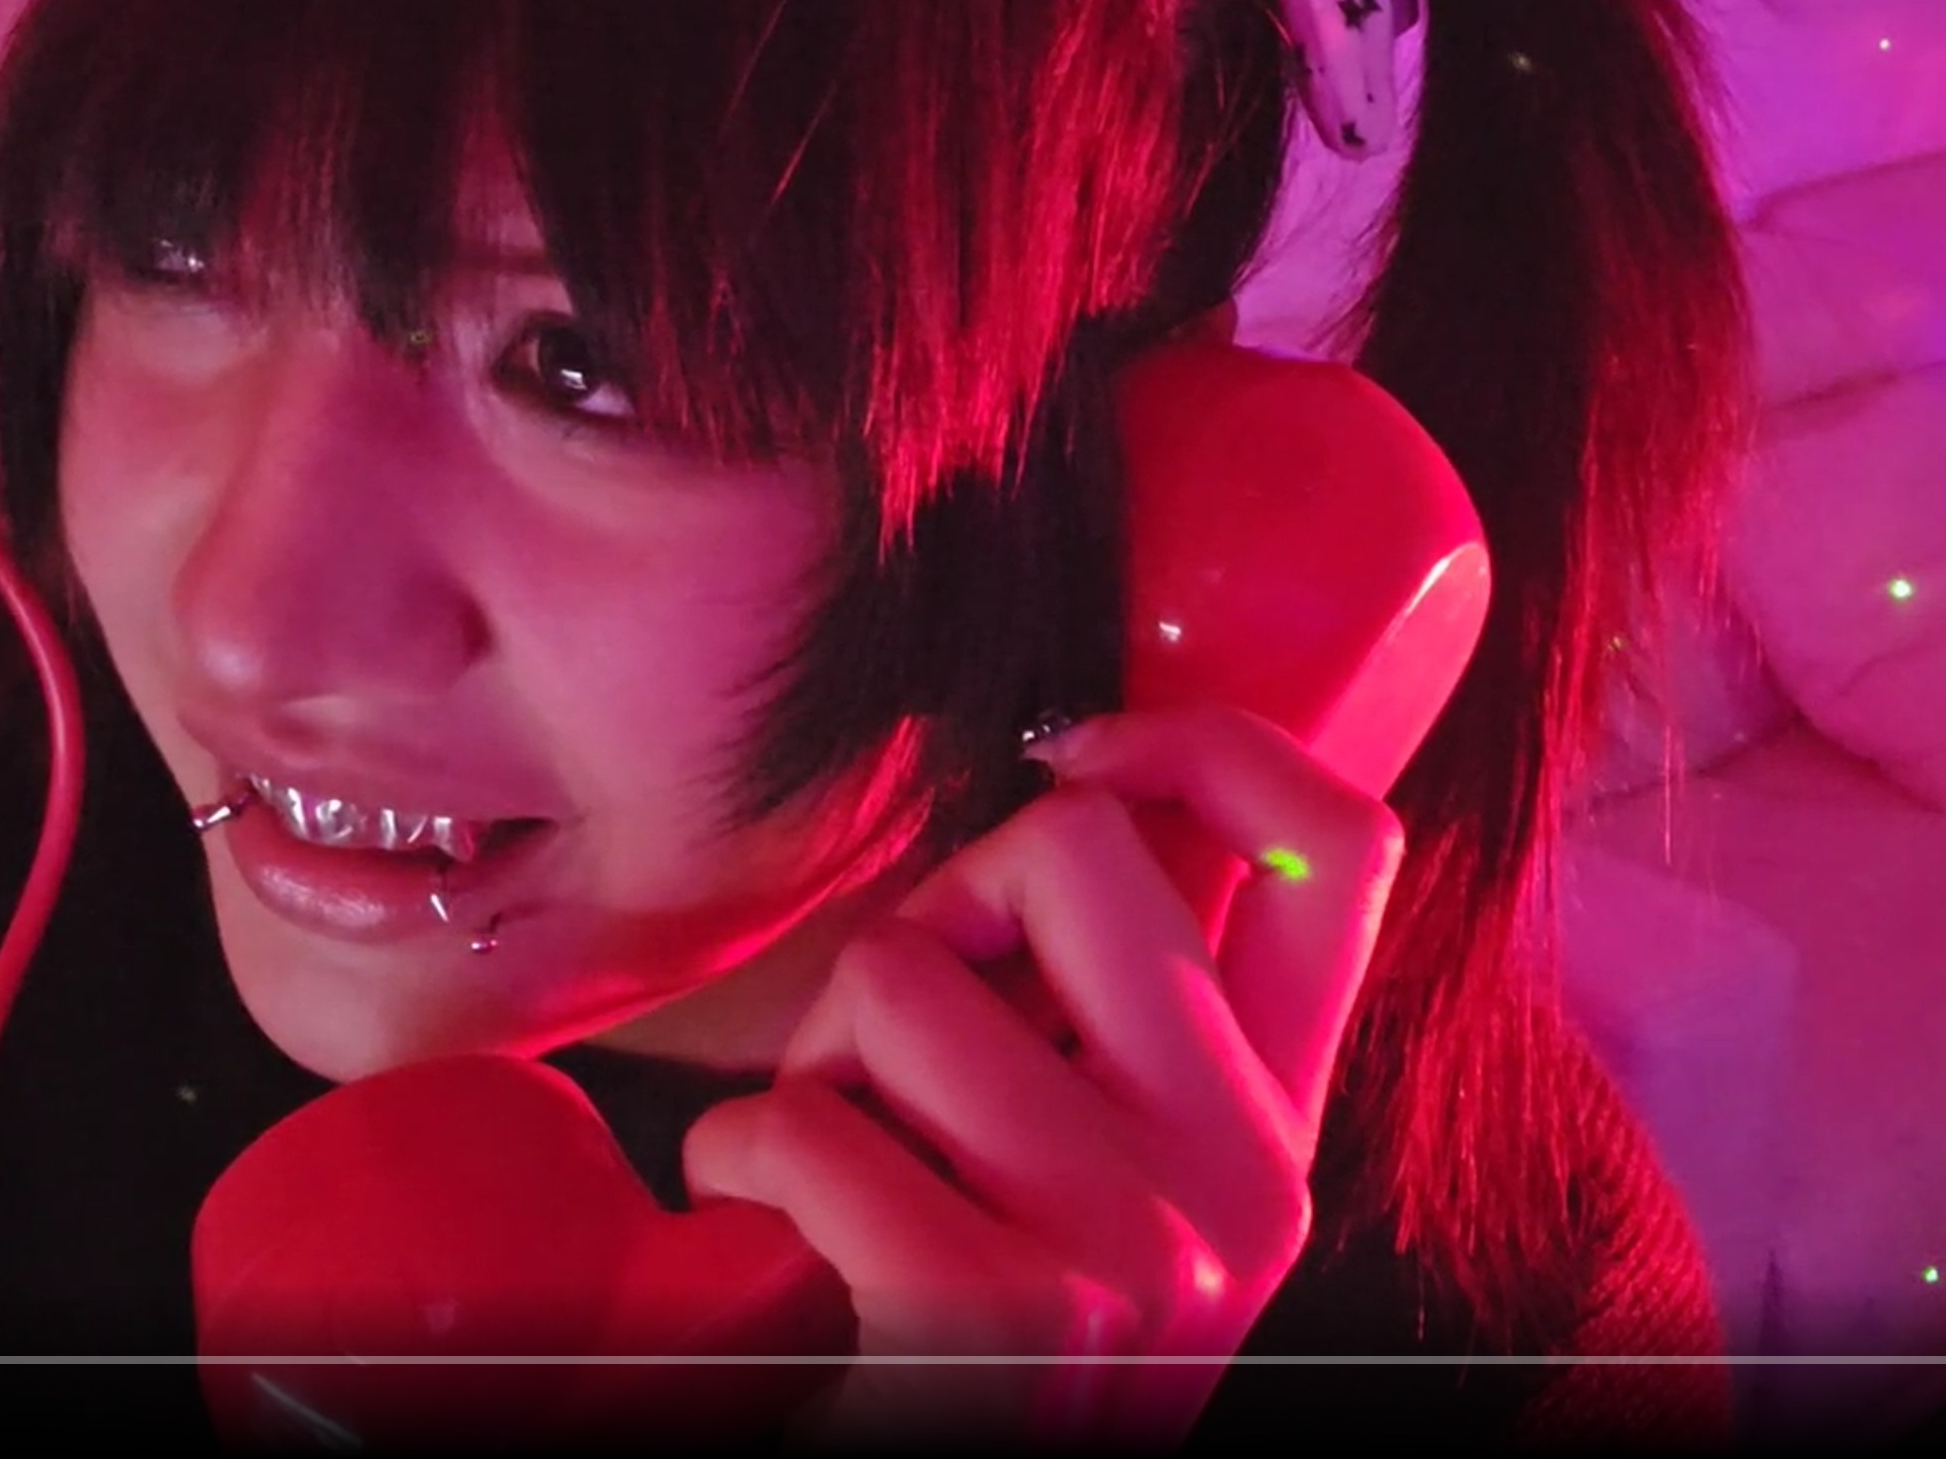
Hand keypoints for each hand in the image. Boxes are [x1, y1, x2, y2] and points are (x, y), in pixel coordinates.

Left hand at [680, 707, 1406, 1445]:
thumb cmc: (947, 1337)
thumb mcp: (1086, 1170)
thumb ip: (1107, 1016)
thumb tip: (1077, 782)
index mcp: (1277, 1131)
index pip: (1343, 847)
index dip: (1207, 742)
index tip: (1071, 755)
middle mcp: (1250, 1187)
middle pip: (1082, 845)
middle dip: (930, 916)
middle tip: (888, 1058)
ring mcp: (1143, 1258)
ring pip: (901, 975)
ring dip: (808, 1068)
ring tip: (828, 1180)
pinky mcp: (1003, 1319)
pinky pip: (806, 1124)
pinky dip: (737, 1167)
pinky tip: (770, 1245)